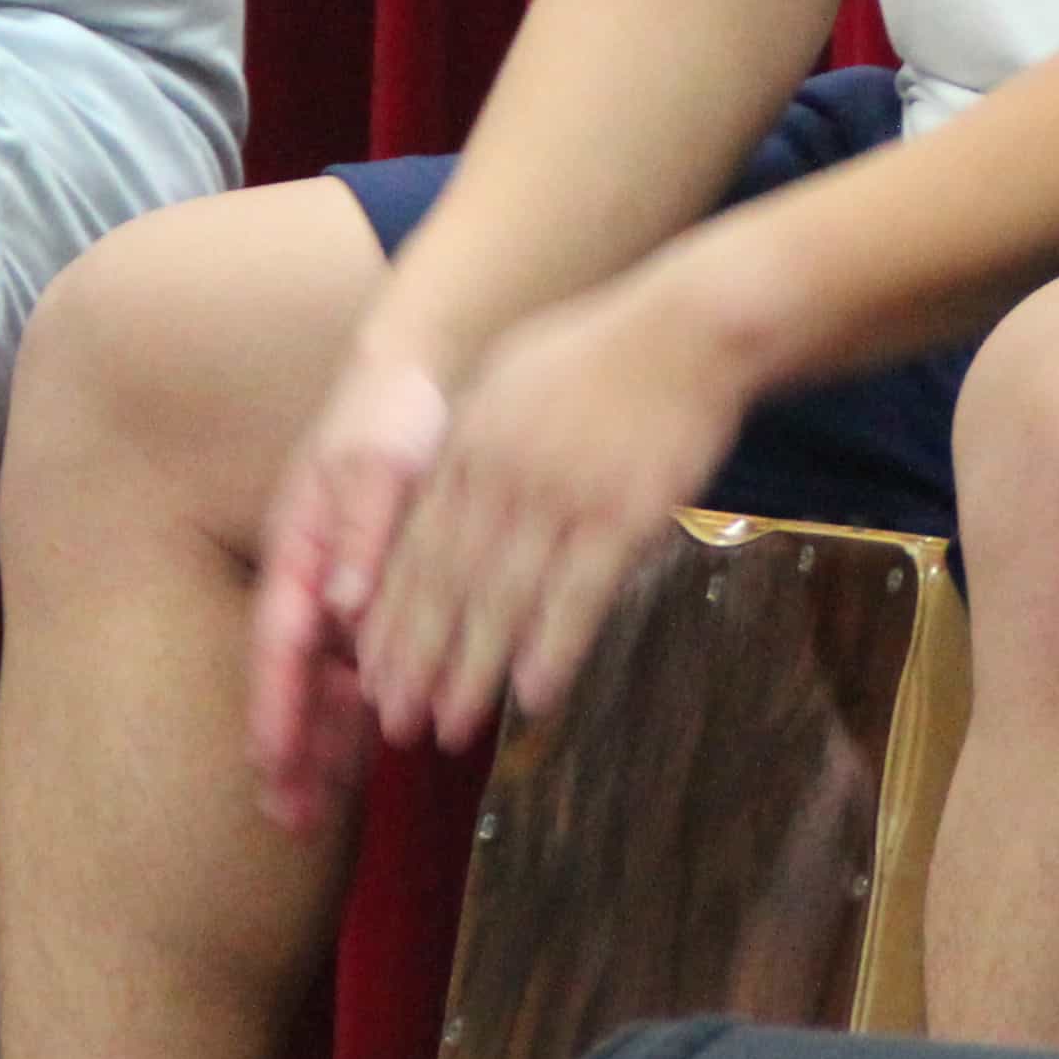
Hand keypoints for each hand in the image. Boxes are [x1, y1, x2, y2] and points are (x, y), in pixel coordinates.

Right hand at [243, 344, 454, 833]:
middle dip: (283, 748)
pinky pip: (354, 663)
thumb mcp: (378, 460)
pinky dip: (352, 711)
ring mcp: (334, 587)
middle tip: (286, 818)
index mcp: (299, 549)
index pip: (278, 643)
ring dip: (315, 743)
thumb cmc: (392, 413)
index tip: (270, 766)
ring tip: (310, 814)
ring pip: (319, 680)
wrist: (418, 374)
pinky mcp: (366, 589)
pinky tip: (361, 756)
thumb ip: (362, 530)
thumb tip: (343, 604)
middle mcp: (308, 578)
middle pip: (288, 677)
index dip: (274, 708)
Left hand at [353, 270, 754, 756]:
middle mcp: (502, 475)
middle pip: (445, 582)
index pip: (414, 546)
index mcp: (469, 444)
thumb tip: (436, 498)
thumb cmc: (601, 353)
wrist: (688, 330)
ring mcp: (562, 497)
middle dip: (414, 658)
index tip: (370, 672)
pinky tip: (533, 695)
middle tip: (394, 721)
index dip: (390, 615)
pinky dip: (553, 649)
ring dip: (471, 670)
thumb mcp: (508, 379)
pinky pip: (579, 596)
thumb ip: (469, 441)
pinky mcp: (623, 516)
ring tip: (450, 728)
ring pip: (502, 599)